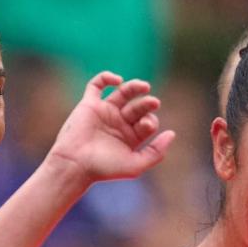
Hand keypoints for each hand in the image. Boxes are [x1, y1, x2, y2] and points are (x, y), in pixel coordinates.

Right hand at [43, 72, 174, 185]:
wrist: (75, 165)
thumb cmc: (104, 168)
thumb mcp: (136, 165)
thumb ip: (156, 152)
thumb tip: (172, 133)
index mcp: (131, 137)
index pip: (148, 122)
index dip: (150, 120)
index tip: (146, 125)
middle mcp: (119, 123)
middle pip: (138, 107)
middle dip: (146, 104)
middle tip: (153, 103)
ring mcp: (104, 112)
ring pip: (122, 93)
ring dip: (134, 87)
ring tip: (144, 86)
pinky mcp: (89, 104)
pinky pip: (96, 85)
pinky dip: (106, 77)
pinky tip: (117, 80)